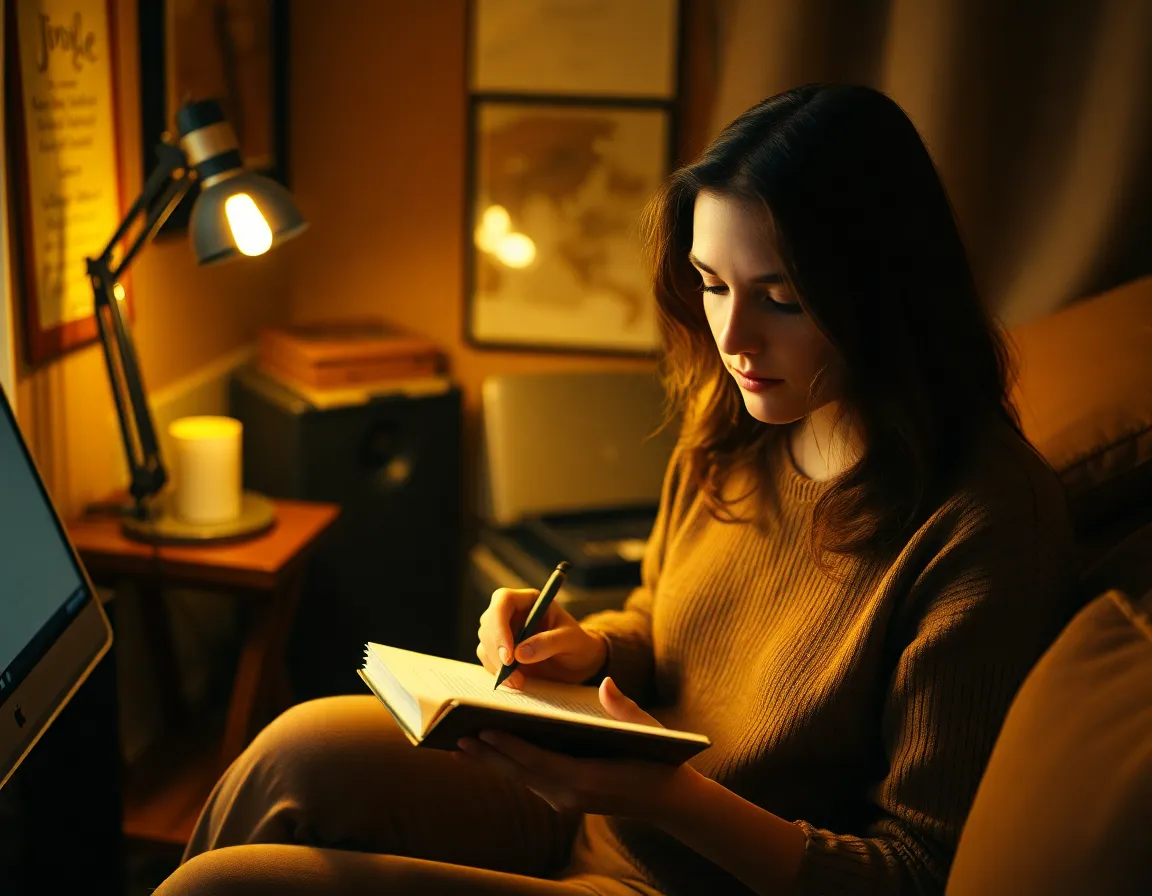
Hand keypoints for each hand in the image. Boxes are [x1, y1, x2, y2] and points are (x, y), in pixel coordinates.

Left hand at [455, 677, 697, 820]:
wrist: (668, 799)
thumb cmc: (659, 757)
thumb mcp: (648, 729)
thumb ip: (624, 709)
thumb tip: (606, 684)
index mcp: (589, 777)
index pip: (540, 761)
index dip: (510, 746)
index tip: (484, 729)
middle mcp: (572, 795)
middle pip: (521, 773)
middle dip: (488, 755)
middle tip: (457, 738)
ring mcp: (567, 802)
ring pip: (521, 779)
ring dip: (491, 763)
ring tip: (461, 746)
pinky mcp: (565, 800)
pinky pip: (530, 782)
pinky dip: (508, 767)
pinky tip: (489, 755)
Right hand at [477, 587, 607, 688]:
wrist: (577, 663)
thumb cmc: (577, 644)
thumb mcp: (571, 640)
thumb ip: (549, 643)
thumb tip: (520, 653)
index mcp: (528, 600)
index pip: (503, 601)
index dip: (500, 624)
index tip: (509, 652)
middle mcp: (512, 613)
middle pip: (489, 624)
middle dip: (497, 650)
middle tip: (510, 671)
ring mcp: (503, 633)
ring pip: (485, 644)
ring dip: (497, 665)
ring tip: (518, 681)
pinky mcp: (500, 652)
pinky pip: (489, 660)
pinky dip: (498, 673)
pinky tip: (515, 682)